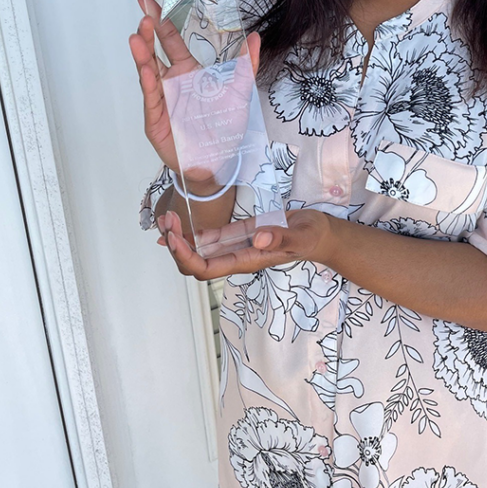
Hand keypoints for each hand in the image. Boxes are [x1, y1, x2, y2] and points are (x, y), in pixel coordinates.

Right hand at [129, 0, 260, 179]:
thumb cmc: (224, 126)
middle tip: (144, 11)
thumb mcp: (240, 92)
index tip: (151, 1)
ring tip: (138, 35)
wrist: (216, 161)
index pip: (170, 39)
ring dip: (143, 53)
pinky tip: (146, 68)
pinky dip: (148, 82)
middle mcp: (170, 80)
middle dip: (148, 31)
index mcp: (187, 70)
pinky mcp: (156, 118)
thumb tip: (256, 37)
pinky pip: (152, 97)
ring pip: (148, 70)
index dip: (162, 20)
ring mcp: (161, 97)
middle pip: (155, 50)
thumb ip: (246, 65)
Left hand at [154, 207, 336, 280]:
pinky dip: (190, 232)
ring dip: (179, 238)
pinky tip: (177, 223)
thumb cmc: (313, 237)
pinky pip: (208, 238)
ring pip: (198, 250)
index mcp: (247, 261)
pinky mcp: (238, 234)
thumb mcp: (302, 235)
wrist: (320, 234)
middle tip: (166, 221)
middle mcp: (236, 257)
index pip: (207, 269)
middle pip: (195, 263)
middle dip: (176, 247)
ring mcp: (235, 246)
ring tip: (166, 218)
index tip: (175, 239)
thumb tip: (258, 238)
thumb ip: (282, 237)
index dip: (186, 258)